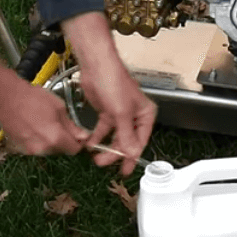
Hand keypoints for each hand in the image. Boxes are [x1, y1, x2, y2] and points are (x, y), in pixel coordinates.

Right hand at [0, 53, 87, 155]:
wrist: (5, 97)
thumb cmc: (32, 98)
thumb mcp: (58, 107)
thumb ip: (71, 125)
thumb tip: (82, 136)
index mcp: (55, 139)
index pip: (74, 150)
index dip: (78, 142)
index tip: (77, 135)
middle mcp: (43, 149)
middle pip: (61, 150)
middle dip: (63, 139)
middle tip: (58, 123)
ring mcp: (29, 149)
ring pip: (47, 149)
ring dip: (49, 139)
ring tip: (43, 121)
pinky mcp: (20, 147)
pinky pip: (35, 146)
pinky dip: (37, 139)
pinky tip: (33, 125)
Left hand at [62, 12, 156, 175]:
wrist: (96, 66)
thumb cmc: (114, 80)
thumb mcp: (121, 113)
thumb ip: (126, 135)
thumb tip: (131, 153)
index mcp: (145, 114)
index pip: (140, 141)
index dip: (132, 156)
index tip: (126, 170)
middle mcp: (134, 115)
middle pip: (126, 141)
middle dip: (116, 153)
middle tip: (105, 164)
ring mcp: (119, 114)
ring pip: (114, 137)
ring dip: (105, 147)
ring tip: (96, 157)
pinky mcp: (106, 111)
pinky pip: (102, 130)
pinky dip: (97, 137)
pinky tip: (90, 144)